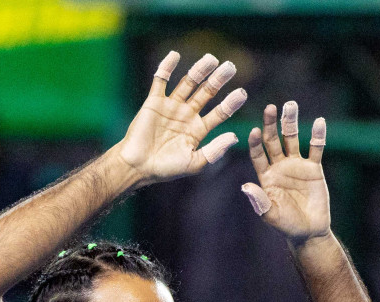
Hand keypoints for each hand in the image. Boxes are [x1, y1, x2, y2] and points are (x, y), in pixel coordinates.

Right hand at [115, 51, 245, 183]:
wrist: (137, 167)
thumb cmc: (165, 169)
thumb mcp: (194, 163)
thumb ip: (214, 151)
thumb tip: (234, 137)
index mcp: (198, 130)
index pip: (219, 113)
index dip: (230, 103)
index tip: (242, 93)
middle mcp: (187, 115)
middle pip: (207, 93)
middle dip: (218, 80)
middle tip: (231, 67)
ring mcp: (171, 106)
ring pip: (188, 83)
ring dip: (199, 70)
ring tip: (211, 59)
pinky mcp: (154, 102)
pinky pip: (161, 80)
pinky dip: (167, 67)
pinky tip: (175, 55)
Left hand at [243, 102, 330, 242]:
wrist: (309, 231)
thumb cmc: (286, 225)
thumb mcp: (271, 215)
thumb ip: (259, 201)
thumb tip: (245, 187)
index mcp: (265, 176)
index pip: (258, 155)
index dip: (256, 143)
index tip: (253, 131)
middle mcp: (279, 166)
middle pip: (274, 140)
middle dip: (271, 124)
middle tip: (270, 107)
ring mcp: (296, 165)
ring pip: (293, 139)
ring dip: (291, 122)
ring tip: (290, 105)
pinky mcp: (313, 168)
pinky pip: (315, 148)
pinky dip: (317, 136)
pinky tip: (319, 121)